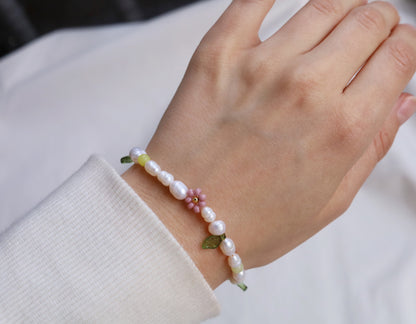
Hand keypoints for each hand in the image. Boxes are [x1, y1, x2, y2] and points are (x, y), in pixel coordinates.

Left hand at [123, 0, 415, 288]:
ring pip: (324, 3)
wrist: (182, 222)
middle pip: (368, 20)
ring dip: (341, 6)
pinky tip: (284, 2)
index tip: (393, 51)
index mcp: (344, 128)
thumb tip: (403, 100)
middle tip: (368, 33)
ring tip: (335, 20)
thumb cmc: (254, 222)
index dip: (403, 47)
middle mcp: (308, 89)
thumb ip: (372, 147)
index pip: (398, 55)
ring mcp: (260, 66)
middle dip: (379, 21)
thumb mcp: (330, 201)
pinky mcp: (217, 55)